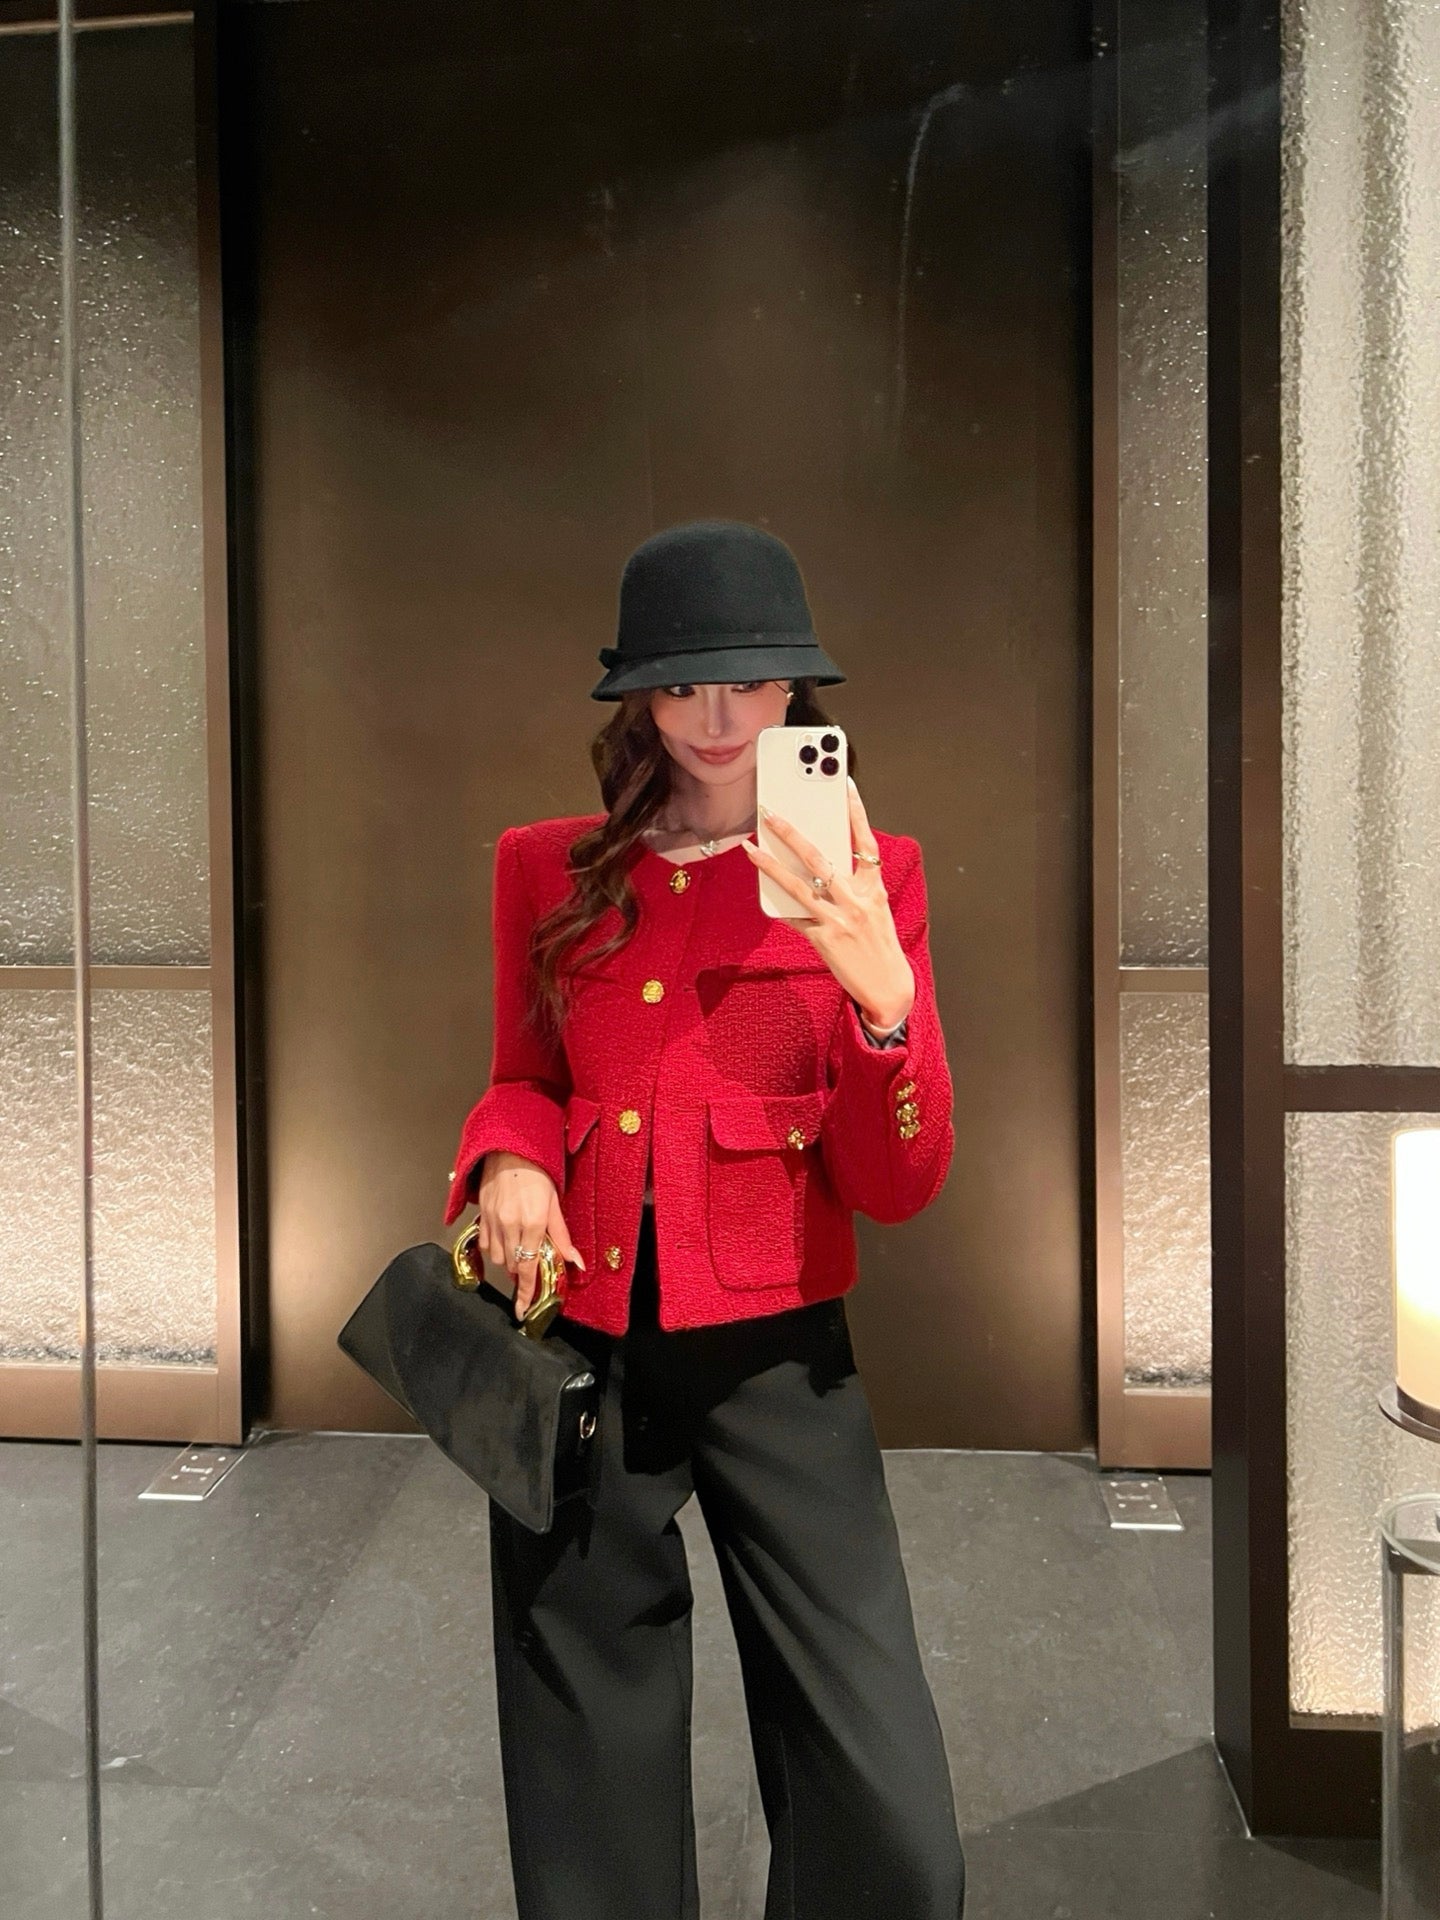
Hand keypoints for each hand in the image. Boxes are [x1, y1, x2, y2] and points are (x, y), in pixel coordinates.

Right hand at [475, 1150, 586, 1319]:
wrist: (509, 1149)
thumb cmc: (538, 1173)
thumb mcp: (556, 1203)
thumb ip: (563, 1237)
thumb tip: (576, 1263)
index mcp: (533, 1222)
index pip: (528, 1267)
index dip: (525, 1292)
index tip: (523, 1310)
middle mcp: (511, 1225)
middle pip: (513, 1265)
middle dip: (521, 1272)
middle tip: (531, 1268)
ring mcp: (493, 1221)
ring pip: (497, 1258)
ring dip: (508, 1260)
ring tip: (519, 1247)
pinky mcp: (481, 1215)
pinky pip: (485, 1243)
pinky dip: (494, 1248)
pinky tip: (504, 1238)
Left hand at [741, 776, 914, 1029]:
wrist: (889, 987)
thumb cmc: (880, 944)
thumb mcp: (875, 908)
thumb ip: (854, 884)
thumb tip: (822, 863)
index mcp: (874, 888)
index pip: (864, 841)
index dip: (856, 810)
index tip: (844, 784)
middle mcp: (856, 899)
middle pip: (819, 857)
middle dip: (792, 832)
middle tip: (772, 813)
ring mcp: (838, 919)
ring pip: (798, 884)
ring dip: (771, 863)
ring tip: (752, 847)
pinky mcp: (823, 938)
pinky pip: (795, 915)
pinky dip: (779, 902)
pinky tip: (763, 886)